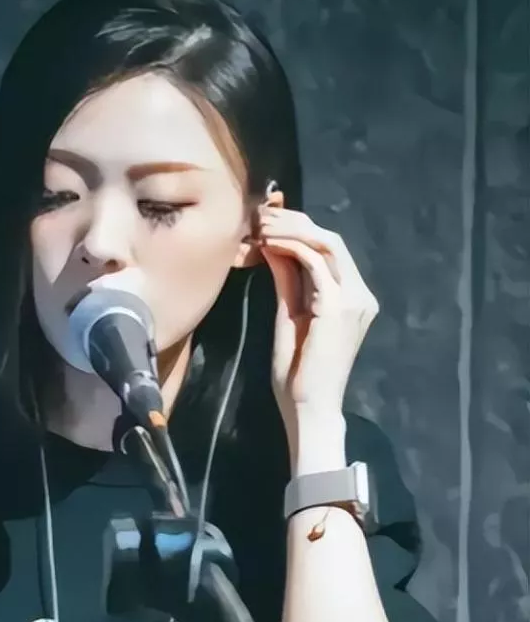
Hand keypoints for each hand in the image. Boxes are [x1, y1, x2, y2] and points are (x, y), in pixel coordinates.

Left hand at [258, 207, 378, 426]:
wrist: (308, 407)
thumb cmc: (297, 374)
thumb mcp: (289, 316)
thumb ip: (287, 282)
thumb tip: (274, 248)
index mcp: (352, 297)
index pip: (330, 249)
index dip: (299, 228)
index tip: (267, 220)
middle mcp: (360, 294)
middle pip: (331, 240)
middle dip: (294, 222)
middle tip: (261, 214)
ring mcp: (354, 300)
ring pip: (328, 245)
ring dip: (291, 229)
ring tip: (261, 224)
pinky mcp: (339, 308)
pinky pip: (318, 265)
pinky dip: (292, 248)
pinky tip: (268, 244)